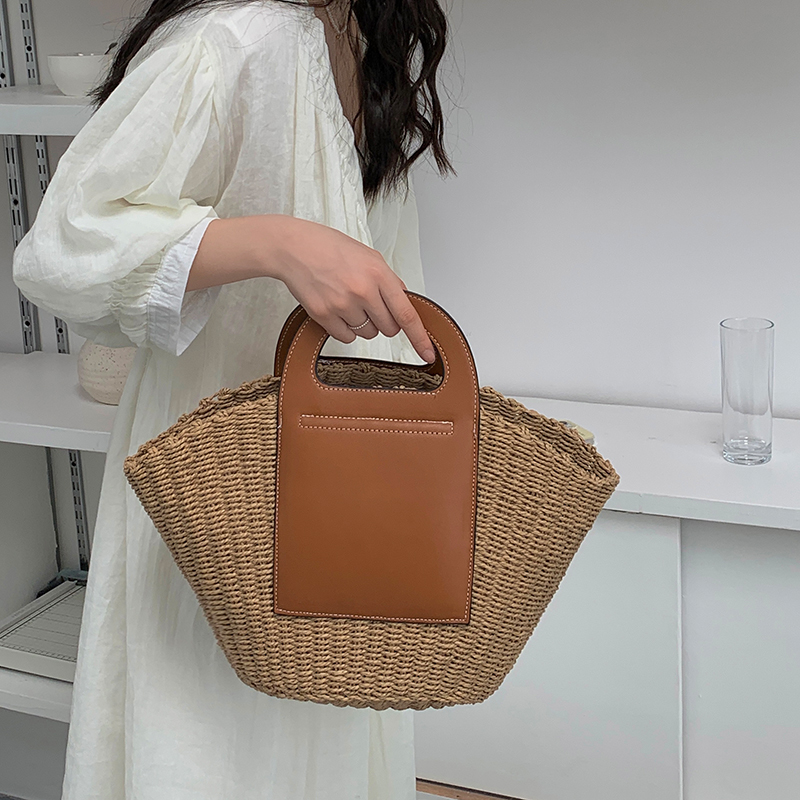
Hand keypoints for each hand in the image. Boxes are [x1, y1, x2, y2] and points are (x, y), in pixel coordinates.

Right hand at [272, 216, 435, 362]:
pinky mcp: (324, 316)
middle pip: (389, 328)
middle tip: (370, 303)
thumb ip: (389, 280)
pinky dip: (345, 329)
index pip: (407, 314)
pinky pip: (346, 337)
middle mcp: (363, 291)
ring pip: (368, 334)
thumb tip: (405, 303)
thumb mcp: (368, 256)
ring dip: (363, 324)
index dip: (420, 338)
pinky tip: (336, 308)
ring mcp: (343, 305)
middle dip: (384, 321)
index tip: (428, 353)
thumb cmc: (330, 248)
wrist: (294, 247)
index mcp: (378, 273)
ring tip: (348, 300)